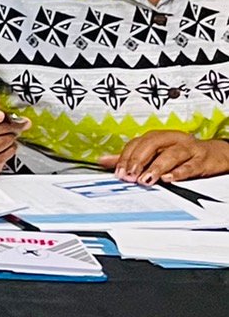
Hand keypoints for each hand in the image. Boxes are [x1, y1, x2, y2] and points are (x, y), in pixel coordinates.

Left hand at [113, 130, 228, 185]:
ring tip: (146, 179)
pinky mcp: (202, 160)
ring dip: (156, 167)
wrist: (213, 155)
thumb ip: (130, 157)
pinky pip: (190, 165)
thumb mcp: (155, 153)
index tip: (118, 172)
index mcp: (158, 137)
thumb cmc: (181, 154)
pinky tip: (169, 178)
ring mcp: (188, 149)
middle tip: (129, 176)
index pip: (137, 143)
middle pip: (151, 145)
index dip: (126, 157)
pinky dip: (179, 172)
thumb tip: (103, 161)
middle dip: (138, 161)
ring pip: (171, 154)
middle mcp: (172, 139)